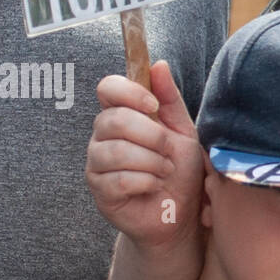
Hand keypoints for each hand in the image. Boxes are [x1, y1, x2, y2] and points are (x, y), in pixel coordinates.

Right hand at [86, 60, 204, 246]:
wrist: (180, 213)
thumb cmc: (180, 170)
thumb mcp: (182, 130)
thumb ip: (170, 99)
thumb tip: (158, 65)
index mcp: (121, 114)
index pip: (107, 88)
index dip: (130, 92)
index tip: (154, 106)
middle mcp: (102, 135)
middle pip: (114, 120)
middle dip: (152, 135)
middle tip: (169, 151)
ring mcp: (97, 163)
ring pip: (117, 151)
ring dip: (152, 162)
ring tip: (164, 171)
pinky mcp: (99, 190)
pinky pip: (118, 179)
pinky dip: (145, 182)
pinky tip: (153, 186)